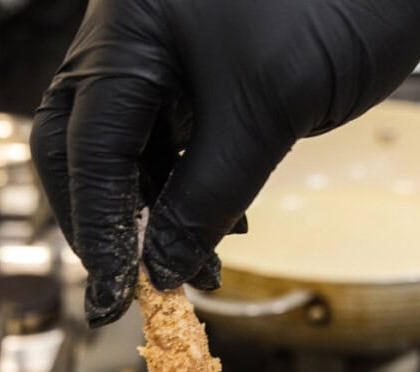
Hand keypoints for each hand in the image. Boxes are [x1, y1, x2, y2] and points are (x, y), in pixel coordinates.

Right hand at [31, 0, 419, 326]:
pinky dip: (184, 184)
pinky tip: (221, 218)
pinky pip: (167, 136)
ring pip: (125, 146)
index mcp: (127, 30)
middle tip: (130, 281)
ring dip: (154, 209)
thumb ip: (207, 197)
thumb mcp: (267, 114)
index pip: (86, 147)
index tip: (113, 296)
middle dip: (106, 217)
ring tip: (198, 263)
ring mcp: (159, 48)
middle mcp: (128, 35)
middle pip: (80, 143)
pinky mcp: (194, 66)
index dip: (98, 229)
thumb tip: (161, 269)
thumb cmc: (340, 11)